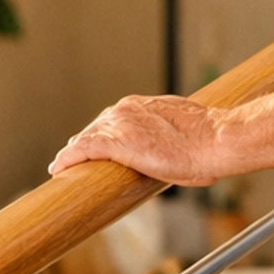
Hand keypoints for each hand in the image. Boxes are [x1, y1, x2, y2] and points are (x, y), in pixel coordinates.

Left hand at [48, 95, 222, 184]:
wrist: (215, 141)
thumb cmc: (207, 142)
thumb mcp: (182, 130)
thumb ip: (166, 134)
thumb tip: (169, 150)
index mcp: (141, 105)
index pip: (112, 119)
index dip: (101, 134)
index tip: (96, 147)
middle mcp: (126, 110)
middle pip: (95, 128)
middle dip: (85, 145)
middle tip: (74, 162)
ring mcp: (119, 125)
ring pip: (86, 138)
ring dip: (74, 154)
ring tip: (62, 167)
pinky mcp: (116, 144)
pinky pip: (83, 150)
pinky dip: (68, 159)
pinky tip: (58, 168)